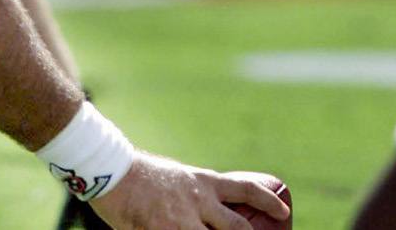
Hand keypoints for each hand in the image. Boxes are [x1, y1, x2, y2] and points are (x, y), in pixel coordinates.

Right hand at [89, 153, 289, 229]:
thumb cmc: (142, 175)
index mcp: (204, 183)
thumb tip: (210, 212)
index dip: (269, 201)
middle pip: (237, 228)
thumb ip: (195, 196)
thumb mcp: (178, 178)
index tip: (284, 211)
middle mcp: (199, 202)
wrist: (111, 171)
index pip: (246, 189)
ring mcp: (182, 221)